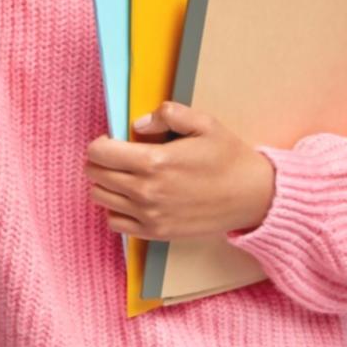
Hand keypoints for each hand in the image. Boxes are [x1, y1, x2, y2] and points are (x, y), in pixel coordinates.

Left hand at [84, 102, 276, 241]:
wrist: (252, 197)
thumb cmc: (228, 158)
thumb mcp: (204, 123)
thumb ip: (168, 114)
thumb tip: (138, 123)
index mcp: (154, 161)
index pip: (98, 153)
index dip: (100, 143)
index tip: (112, 140)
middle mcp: (146, 191)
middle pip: (95, 175)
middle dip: (99, 161)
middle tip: (117, 155)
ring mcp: (149, 215)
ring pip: (100, 198)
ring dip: (105, 184)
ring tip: (124, 175)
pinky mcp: (156, 232)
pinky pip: (115, 223)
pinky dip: (115, 209)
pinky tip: (131, 198)